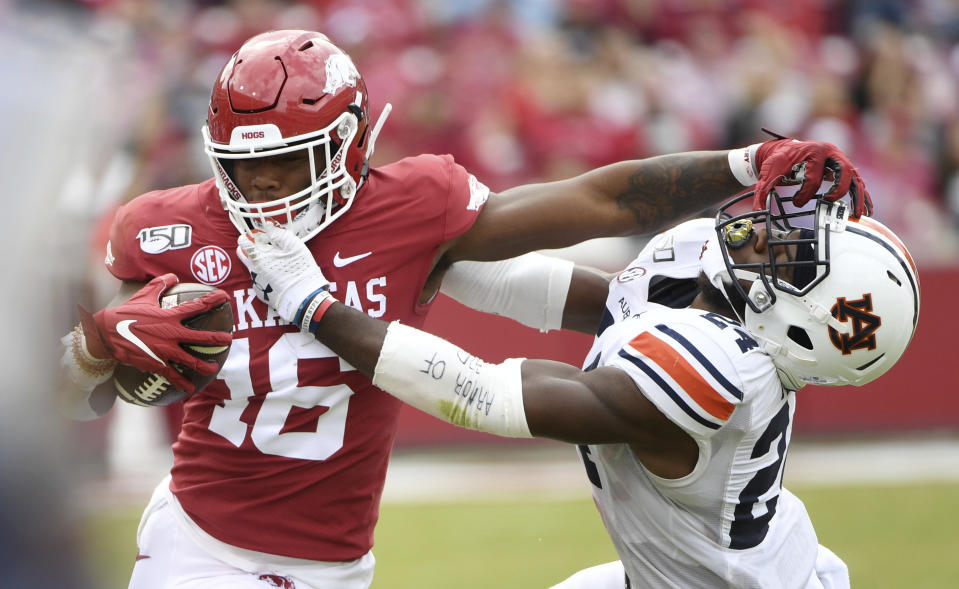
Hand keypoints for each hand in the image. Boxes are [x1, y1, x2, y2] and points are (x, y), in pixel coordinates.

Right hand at [79, 274, 232, 392]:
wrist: (106, 334)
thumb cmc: (127, 313)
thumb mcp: (143, 296)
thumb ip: (160, 285)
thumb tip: (173, 276)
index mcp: (169, 316)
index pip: (196, 306)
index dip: (212, 301)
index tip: (225, 297)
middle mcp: (171, 334)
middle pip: (200, 337)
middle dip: (217, 338)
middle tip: (229, 339)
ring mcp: (164, 351)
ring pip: (191, 361)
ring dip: (205, 365)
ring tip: (215, 368)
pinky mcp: (156, 364)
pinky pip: (173, 376)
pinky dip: (182, 384)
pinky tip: (190, 390)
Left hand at [236, 223, 329, 326]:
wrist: (302, 297)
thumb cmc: (299, 269)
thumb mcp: (293, 246)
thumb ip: (278, 233)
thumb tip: (267, 226)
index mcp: (258, 256)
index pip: (243, 242)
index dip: (248, 236)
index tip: (255, 235)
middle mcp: (253, 269)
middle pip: (243, 254)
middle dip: (250, 248)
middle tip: (263, 247)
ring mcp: (256, 281)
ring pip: (252, 266)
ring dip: (260, 262)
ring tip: (275, 263)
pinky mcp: (261, 292)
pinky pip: (259, 278)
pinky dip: (266, 274)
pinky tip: (279, 276)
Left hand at [753, 131, 870, 217]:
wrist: (785, 150)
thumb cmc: (779, 159)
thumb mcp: (770, 171)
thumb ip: (764, 188)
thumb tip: (758, 208)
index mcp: (813, 151)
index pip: (814, 176)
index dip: (805, 193)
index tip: (796, 203)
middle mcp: (831, 153)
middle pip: (843, 171)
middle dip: (838, 189)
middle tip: (829, 203)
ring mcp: (840, 160)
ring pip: (854, 177)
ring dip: (858, 196)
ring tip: (858, 214)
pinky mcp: (843, 168)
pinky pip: (857, 182)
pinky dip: (862, 195)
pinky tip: (867, 209)